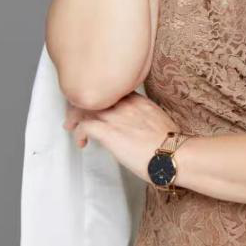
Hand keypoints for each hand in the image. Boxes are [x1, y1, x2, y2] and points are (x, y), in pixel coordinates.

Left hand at [63, 91, 181, 184]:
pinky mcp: (110, 133)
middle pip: (94, 96)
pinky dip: (78, 133)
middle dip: (80, 105)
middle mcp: (125, 105)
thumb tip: (137, 127)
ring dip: (74, 118)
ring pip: (85, 108)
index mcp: (139, 101)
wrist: (175, 155)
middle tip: (74, 115)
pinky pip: (84, 126)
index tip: (94, 106)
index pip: (110, 90)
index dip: (98, 97)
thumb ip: (144, 118)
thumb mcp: (159, 122)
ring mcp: (117, 118)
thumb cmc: (172, 146)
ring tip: (71, 126)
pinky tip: (81, 141)